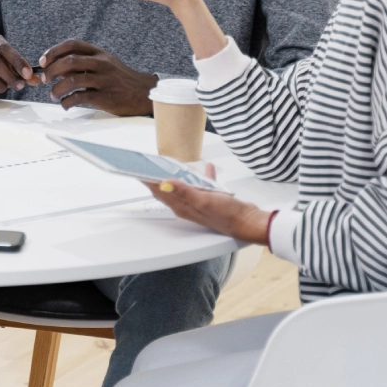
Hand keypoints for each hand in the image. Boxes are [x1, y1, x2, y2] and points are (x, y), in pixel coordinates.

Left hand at [39, 40, 156, 114]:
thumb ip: (84, 63)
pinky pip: (80, 98)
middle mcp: (102, 63)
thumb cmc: (120, 78)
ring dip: (56, 89)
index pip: (72, 44)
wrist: (144, 93)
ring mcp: (104, 80)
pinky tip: (65, 104)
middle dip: (51, 71)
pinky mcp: (106, 97)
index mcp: (99, 53)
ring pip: (72, 81)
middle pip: (69, 62)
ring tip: (53, 95)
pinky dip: (67, 102)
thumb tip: (56, 68)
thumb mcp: (105, 64)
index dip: (54, 51)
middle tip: (44, 80)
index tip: (43, 61)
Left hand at [147, 164, 270, 243]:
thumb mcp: (203, 200)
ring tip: (174, 164)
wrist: (249, 222)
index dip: (147, 181)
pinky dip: (203, 176)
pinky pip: (204, 185)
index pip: (159, 192)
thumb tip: (163, 184)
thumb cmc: (227, 214)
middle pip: (168, 189)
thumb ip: (183, 191)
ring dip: (179, 176)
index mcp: (182, 206)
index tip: (138, 169)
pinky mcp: (211, 199)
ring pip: (184, 187)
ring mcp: (199, 202)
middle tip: (151, 164)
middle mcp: (188, 205)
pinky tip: (207, 168)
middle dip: (158, 177)